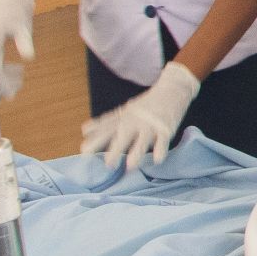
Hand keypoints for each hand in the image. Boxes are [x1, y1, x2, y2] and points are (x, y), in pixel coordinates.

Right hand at [0, 0, 38, 101]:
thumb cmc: (16, 9)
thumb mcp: (24, 26)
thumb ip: (25, 42)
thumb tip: (29, 57)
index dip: (1, 83)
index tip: (12, 94)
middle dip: (2, 84)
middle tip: (18, 89)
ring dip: (2, 77)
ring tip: (19, 79)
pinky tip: (14, 71)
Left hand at [80, 62, 200, 170]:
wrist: (172, 88)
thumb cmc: (147, 104)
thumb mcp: (125, 111)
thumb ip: (106, 122)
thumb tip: (84, 130)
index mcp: (124, 118)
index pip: (107, 129)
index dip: (96, 140)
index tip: (83, 151)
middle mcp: (135, 121)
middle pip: (124, 136)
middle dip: (115, 149)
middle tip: (107, 165)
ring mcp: (151, 125)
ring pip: (143, 140)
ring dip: (137, 153)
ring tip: (130, 167)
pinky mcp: (166, 128)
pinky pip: (163, 140)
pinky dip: (161, 150)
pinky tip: (157, 160)